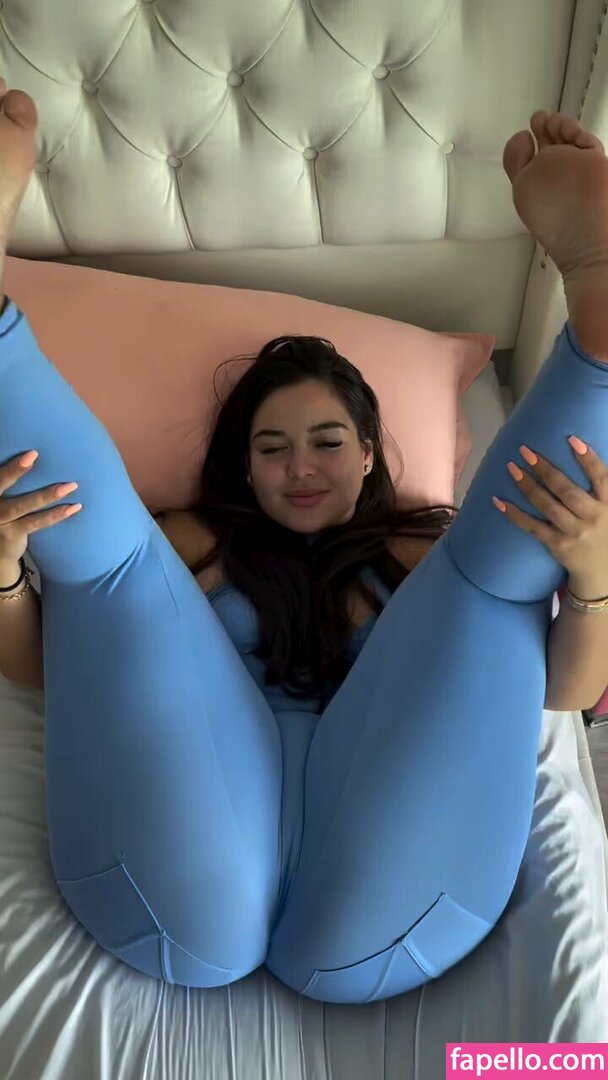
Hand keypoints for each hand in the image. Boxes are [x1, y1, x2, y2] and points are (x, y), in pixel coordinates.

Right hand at [0, 450, 80, 564]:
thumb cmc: (5, 512)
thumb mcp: (5, 495)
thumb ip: (12, 478)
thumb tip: (37, 453)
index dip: (7, 464)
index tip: (23, 450)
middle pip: (0, 484)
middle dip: (14, 470)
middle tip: (33, 454)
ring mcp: (0, 520)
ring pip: (22, 505)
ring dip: (48, 495)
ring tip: (72, 485)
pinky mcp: (13, 534)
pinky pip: (35, 522)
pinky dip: (56, 515)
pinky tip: (74, 507)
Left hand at [492, 436, 607, 592]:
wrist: (601, 572)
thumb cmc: (603, 530)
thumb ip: (600, 487)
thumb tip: (580, 449)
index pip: (602, 477)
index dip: (588, 458)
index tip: (572, 439)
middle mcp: (595, 517)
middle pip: (568, 491)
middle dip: (546, 470)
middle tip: (526, 451)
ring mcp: (576, 533)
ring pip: (549, 507)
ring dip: (528, 487)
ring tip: (512, 468)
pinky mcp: (558, 546)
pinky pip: (533, 528)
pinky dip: (514, 515)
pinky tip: (498, 501)